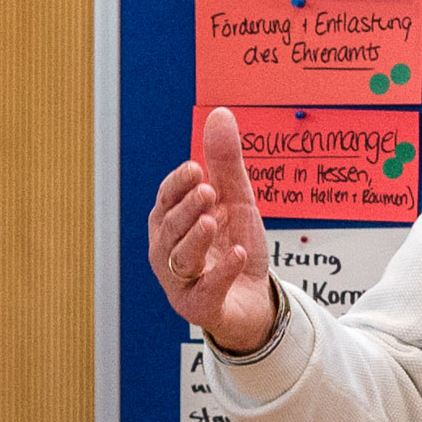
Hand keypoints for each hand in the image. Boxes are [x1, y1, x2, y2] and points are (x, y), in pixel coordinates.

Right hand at [143, 111, 285, 356]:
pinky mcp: (201, 307)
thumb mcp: (236, 199)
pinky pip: (206, 291)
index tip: (197, 169)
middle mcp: (169, 252)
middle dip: (187, 209)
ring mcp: (182, 282)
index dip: (177, 186)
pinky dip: (222, 273)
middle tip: (209, 190)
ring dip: (195, 239)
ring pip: (179, 260)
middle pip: (169, 228)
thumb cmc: (236, 247)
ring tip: (213, 221)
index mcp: (171, 223)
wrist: (255, 300)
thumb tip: (220, 114)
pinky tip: (238, 254)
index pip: (165, 200)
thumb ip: (225, 162)